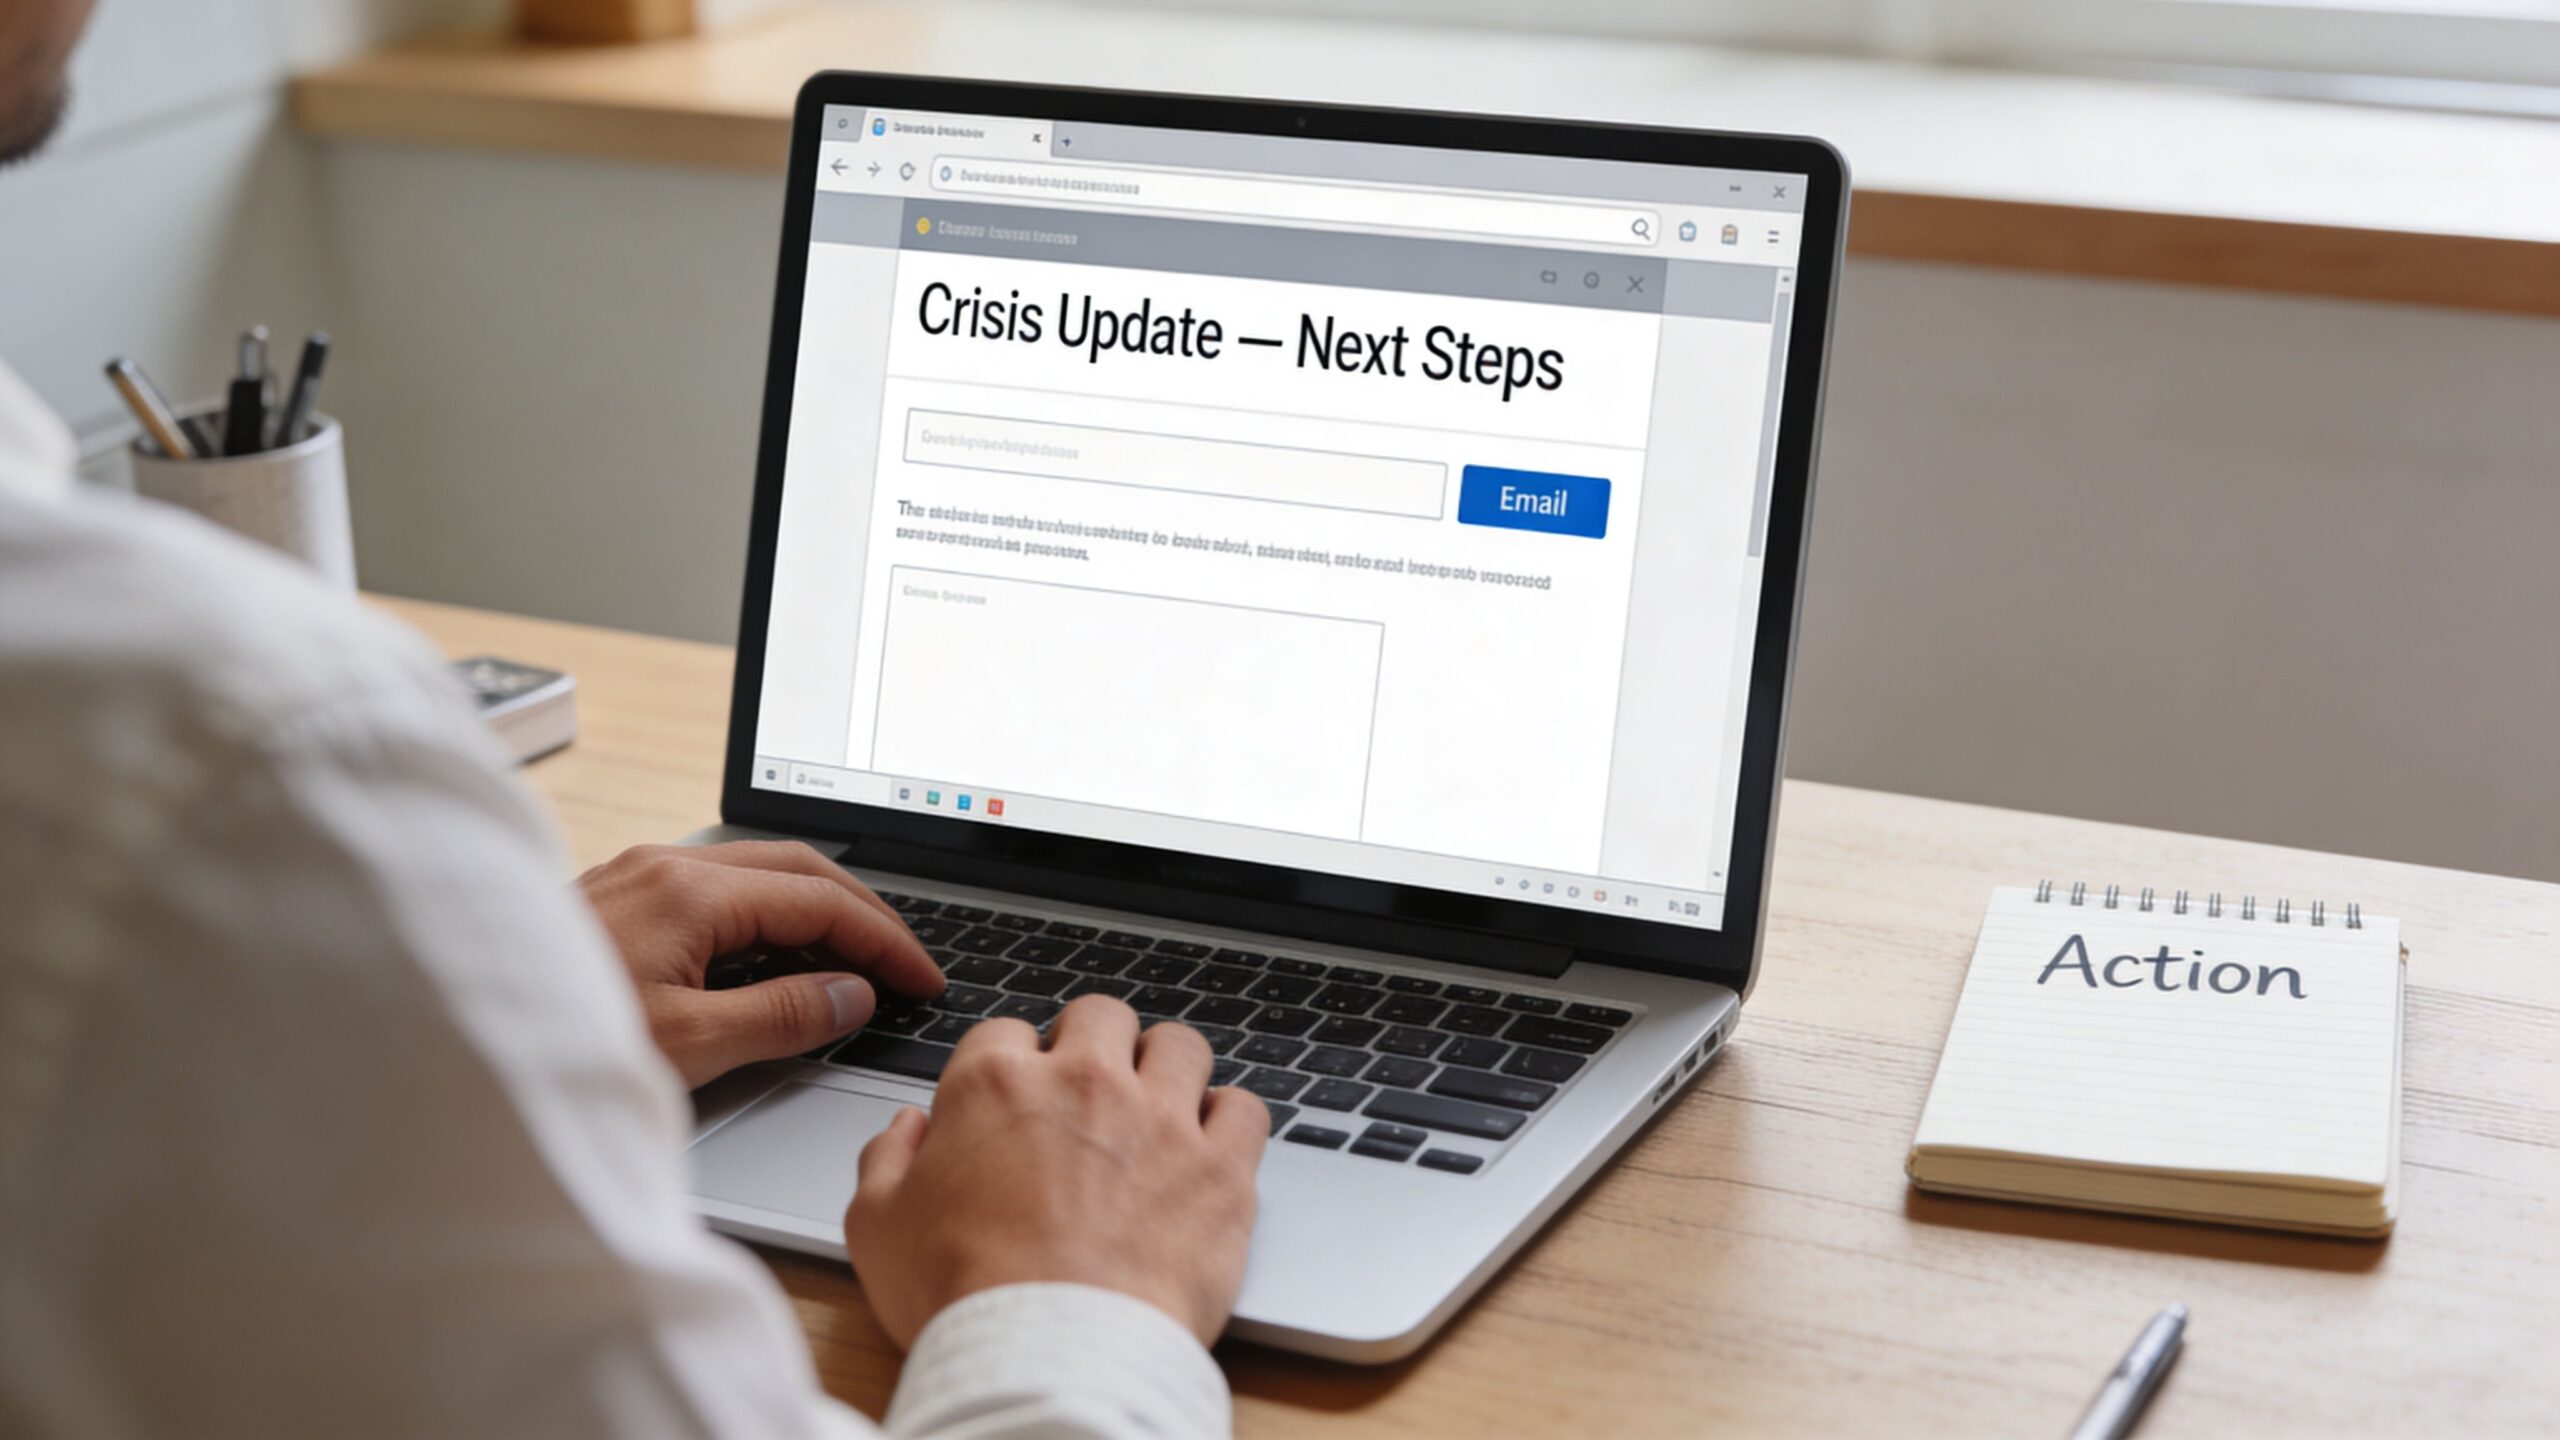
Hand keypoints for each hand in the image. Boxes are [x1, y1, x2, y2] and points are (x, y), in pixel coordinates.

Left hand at [578, 841, 944, 1087]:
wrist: (446, 1036)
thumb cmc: (553, 1042)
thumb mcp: (686, 1044)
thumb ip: (780, 1015)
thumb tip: (851, 995)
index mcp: (691, 891)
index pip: (822, 901)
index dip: (884, 942)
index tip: (922, 981)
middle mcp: (666, 867)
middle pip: (799, 869)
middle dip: (864, 914)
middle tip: (907, 964)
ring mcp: (638, 877)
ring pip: (758, 874)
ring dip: (817, 912)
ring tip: (856, 962)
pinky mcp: (618, 899)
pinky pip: (719, 891)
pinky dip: (769, 918)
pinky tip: (776, 957)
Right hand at [846, 996, 1268, 1347]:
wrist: (1050, 1358)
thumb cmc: (965, 1298)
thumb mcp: (877, 1228)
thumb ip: (886, 1161)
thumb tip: (906, 1130)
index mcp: (996, 1086)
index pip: (1005, 1032)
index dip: (1010, 1065)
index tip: (1017, 1097)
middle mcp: (1084, 1084)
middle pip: (1100, 1017)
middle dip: (1094, 1045)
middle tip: (1091, 1091)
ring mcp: (1160, 1119)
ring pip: (1181, 1045)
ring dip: (1168, 1068)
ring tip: (1159, 1105)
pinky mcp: (1219, 1168)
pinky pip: (1245, 1109)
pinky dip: (1231, 1121)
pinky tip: (1212, 1145)